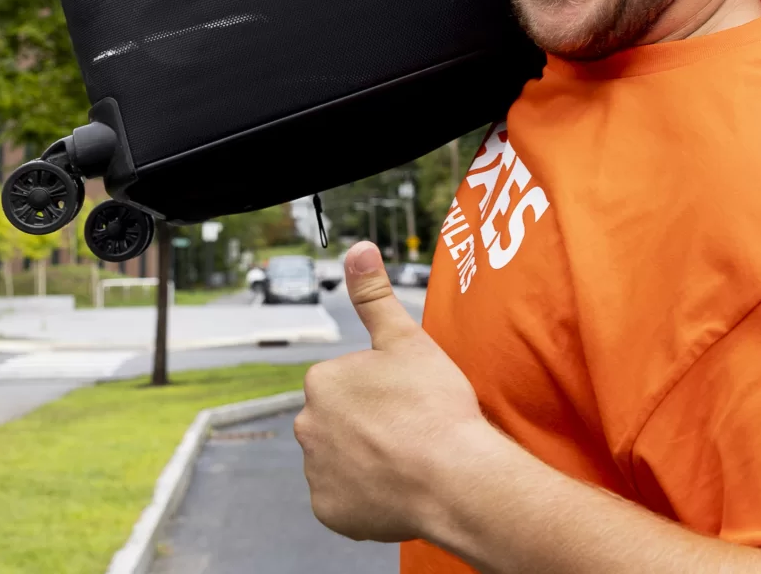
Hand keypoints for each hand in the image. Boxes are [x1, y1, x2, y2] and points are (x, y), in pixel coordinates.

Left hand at [295, 241, 492, 541]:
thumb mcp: (406, 339)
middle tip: (409, 431)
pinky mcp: (329, 512)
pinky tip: (397, 489)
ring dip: (366, 462)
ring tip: (408, 462)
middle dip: (367, 427)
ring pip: (341, 461)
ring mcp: (316, 473)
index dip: (380, 392)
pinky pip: (345, 501)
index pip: (346, 384)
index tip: (408, 401)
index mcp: (321, 382)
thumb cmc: (434, 405)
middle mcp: (306, 426)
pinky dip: (366, 498)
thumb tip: (357, 249)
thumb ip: (374, 295)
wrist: (454, 476)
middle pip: (338, 422)